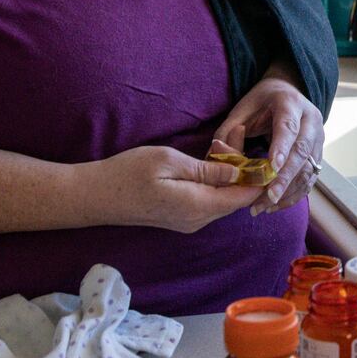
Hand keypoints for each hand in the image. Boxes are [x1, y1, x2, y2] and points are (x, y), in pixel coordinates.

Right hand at [81, 146, 263, 233]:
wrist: (96, 196)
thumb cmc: (129, 173)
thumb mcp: (170, 162)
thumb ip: (207, 170)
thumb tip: (238, 173)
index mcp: (199, 206)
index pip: (243, 196)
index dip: (257, 175)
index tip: (260, 150)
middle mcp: (198, 220)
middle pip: (235, 197)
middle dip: (243, 169)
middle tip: (235, 135)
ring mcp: (189, 222)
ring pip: (222, 199)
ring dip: (228, 174)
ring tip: (222, 145)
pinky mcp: (180, 218)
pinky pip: (209, 201)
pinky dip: (215, 182)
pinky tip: (209, 162)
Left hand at [213, 70, 324, 215]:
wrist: (288, 93)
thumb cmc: (261, 102)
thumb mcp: (242, 109)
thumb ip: (229, 130)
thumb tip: (217, 154)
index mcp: (290, 103)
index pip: (288, 127)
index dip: (281, 148)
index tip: (272, 168)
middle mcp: (310, 120)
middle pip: (302, 151)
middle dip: (285, 177)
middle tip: (268, 196)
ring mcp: (318, 138)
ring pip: (309, 168)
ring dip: (289, 190)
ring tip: (265, 206)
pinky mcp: (318, 153)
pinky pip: (310, 178)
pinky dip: (295, 194)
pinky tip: (276, 204)